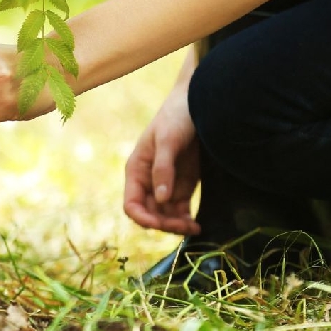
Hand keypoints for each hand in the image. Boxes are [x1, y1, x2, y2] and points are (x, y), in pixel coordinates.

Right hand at [122, 83, 201, 235]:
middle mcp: (149, 181)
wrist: (199, 102)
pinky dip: (186, 220)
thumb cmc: (176, 116)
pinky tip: (197, 224)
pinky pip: (181, 210)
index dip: (142, 217)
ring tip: (195, 228)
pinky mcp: (183, 186)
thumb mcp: (168, 140)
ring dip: (177, 225)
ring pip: (166, 215)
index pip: (132, 204)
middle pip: (150, 213)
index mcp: (137, 170)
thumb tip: (160, 199)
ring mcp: (166, 185)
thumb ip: (163, 169)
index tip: (159, 224)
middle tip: (185, 227)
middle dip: (164, 224)